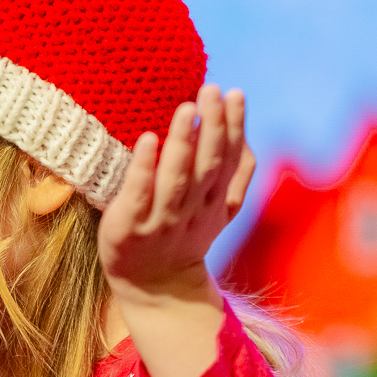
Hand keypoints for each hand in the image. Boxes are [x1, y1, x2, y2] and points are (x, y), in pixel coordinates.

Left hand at [98, 84, 255, 305]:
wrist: (154, 287)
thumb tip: (246, 137)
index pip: (230, 159)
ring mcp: (161, 220)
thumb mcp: (218, 211)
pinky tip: (147, 139)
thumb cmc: (182, 237)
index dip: (234, 127)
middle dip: (213, 126)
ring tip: (186, 108)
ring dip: (182, 142)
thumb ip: (234, 177)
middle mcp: (193, 210)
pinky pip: (139, 194)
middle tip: (211, 89)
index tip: (234, 93)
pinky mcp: (129, 227)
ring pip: (177, 179)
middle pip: (208, 165)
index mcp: (217, 202)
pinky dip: (145, 168)